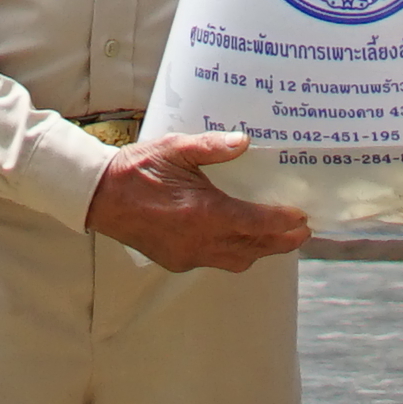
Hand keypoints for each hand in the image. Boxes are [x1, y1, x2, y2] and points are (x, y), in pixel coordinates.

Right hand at [91, 131, 308, 273]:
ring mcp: (187, 255)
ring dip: (259, 250)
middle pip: (253, 248)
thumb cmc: (137, 169)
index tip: (302, 217)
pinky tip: (240, 240)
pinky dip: (235, 253)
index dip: (283, 223)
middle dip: (281, 242)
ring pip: (236, 260)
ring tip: (278, 238)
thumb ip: (212, 147)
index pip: (256, 224)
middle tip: (302, 232)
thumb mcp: (176, 149)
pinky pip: (215, 262)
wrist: (100, 196)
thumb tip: (243, 141)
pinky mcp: (176, 261)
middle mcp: (200, 241)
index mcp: (204, 213)